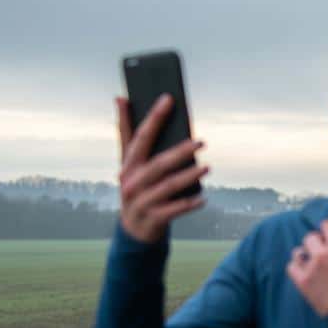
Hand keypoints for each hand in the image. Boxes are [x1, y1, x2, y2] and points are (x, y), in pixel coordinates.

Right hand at [116, 94, 209, 242]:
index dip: (154, 117)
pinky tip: (203, 198)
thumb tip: (120, 98)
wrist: (133, 229)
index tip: (169, 99)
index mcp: (127, 165)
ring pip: (168, 186)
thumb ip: (127, 132)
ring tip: (206, 167)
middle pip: (159, 163)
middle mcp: (132, 182)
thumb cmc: (136, 187)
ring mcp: (142, 201)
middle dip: (180, 151)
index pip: (141, 137)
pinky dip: (189, 204)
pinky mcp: (153, 218)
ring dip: (189, 176)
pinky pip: (174, 209)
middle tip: (201, 141)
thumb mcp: (129, 163)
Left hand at [287, 211, 327, 316]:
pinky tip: (308, 273)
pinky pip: (291, 265)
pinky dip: (298, 268)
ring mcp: (310, 267)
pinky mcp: (302, 281)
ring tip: (316, 266)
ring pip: (299, 250)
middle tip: (327, 256)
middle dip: (319, 243)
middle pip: (312, 236)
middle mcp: (323, 253)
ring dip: (306, 255)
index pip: (327, 223)